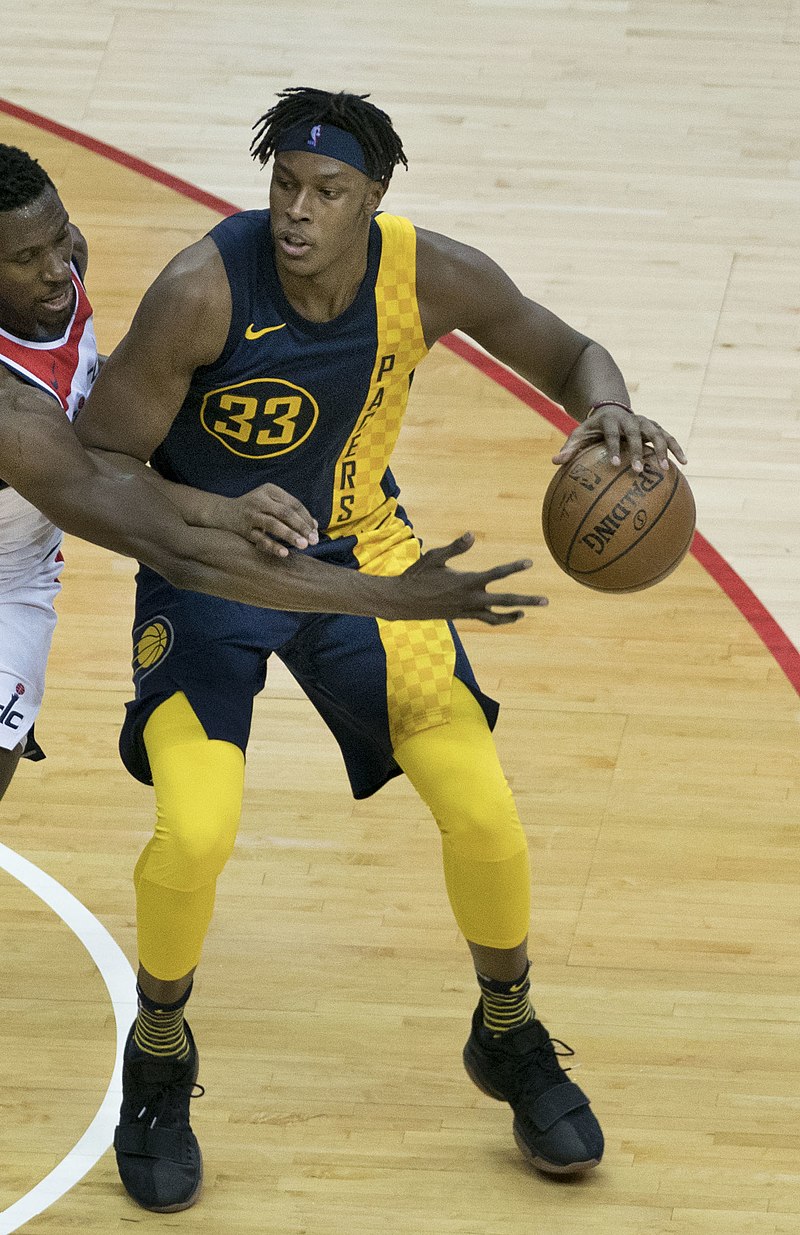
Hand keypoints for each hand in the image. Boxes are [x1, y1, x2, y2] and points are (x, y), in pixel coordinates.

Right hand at [235, 483, 318, 556]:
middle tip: (314, 540)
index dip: (306, 517)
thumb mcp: (272, 503)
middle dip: (301, 527)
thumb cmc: (256, 508)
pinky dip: (273, 546)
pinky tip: (284, 553)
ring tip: (303, 545)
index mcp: (270, 490)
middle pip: (285, 513)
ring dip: (290, 535)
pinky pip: (260, 539)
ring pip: (273, 524)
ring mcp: (251, 515)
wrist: (224, 513)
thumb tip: (314, 526)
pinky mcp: (244, 530)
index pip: (293, 504)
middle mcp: (260, 500)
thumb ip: (291, 512)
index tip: (315, 531)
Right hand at [392, 533, 547, 624]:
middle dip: (526, 601)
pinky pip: (485, 620)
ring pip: (496, 617)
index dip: (514, 568)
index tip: (530, 562)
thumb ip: (455, 547)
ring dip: (513, 615)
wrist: (403, 602)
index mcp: (466, 582)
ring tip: (526, 612)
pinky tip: (507, 615)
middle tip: (546, 601)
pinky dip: (498, 619)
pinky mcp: (462, 616)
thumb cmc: (417, 575)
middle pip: (505, 601)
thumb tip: (471, 535)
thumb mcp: (434, 557)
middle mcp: (470, 598)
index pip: (496, 574)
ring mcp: (467, 610)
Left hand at [553, 406, 686, 473]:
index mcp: (611, 421)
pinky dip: (677, 449)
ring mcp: (645, 423)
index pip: (612, 434)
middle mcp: (630, 420)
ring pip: (657, 434)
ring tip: (664, 469)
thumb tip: (555, 462)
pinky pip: (669, 438)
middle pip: (636, 434)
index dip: (614, 448)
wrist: (611, 408)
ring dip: (662, 450)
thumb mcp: (579, 434)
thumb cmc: (594, 428)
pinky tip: (684, 464)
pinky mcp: (656, 427)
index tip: (615, 464)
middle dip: (638, 452)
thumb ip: (570, 447)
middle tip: (638, 471)